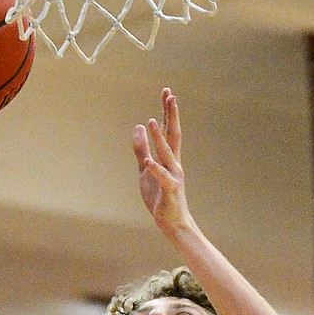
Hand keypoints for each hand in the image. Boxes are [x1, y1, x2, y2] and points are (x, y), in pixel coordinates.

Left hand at [132, 89, 192, 238]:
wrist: (173, 222)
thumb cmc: (160, 196)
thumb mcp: (145, 169)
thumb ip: (141, 149)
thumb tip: (139, 125)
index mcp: (169, 157)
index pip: (169, 129)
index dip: (168, 111)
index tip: (167, 93)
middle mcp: (174, 163)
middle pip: (173, 134)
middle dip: (171, 115)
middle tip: (170, 95)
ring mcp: (173, 176)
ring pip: (166, 154)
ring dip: (159, 138)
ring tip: (152, 121)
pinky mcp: (170, 191)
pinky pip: (162, 178)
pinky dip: (155, 169)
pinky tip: (149, 161)